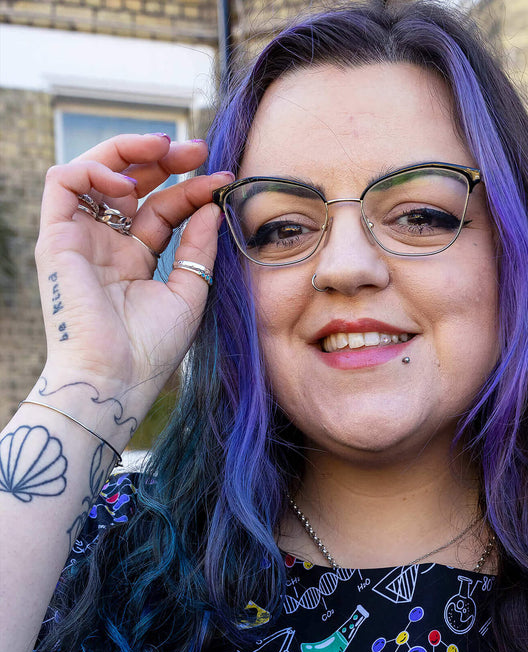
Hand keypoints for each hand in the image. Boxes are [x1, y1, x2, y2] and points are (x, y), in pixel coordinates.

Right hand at [34, 132, 232, 414]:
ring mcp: (80, 239)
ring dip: (129, 152)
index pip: (162, 210)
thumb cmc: (151, 349)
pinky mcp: (55, 238)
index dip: (192, 191)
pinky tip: (130, 184)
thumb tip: (211, 206)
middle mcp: (106, 246)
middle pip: (130, 184)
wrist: (116, 378)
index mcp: (136, 261)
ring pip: (95, 173)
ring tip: (166, 149)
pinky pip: (64, 182)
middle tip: (197, 150)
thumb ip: (199, 248)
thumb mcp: (189, 293)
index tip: (223, 180)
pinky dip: (95, 169)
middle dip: (163, 159)